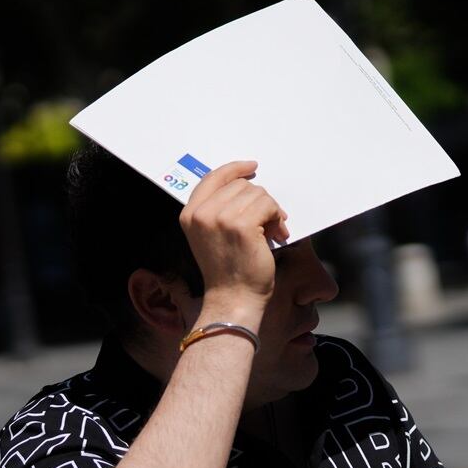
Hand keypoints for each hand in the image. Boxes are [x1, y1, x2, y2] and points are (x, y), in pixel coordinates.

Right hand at [179, 160, 288, 310]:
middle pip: (240, 185)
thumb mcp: (212, 237)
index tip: (252, 167)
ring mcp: (220, 218)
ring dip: (271, 211)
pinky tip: (278, 235)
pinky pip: (268, 206)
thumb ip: (220, 210)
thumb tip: (249, 186)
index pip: (213, 178)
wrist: (234, 300)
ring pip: (257, 194)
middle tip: (268, 222)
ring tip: (272, 232)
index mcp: (190, 214)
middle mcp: (201, 214)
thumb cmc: (229, 273)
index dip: (234, 169)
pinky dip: (277, 218)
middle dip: (259, 200)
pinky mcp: (242, 226)